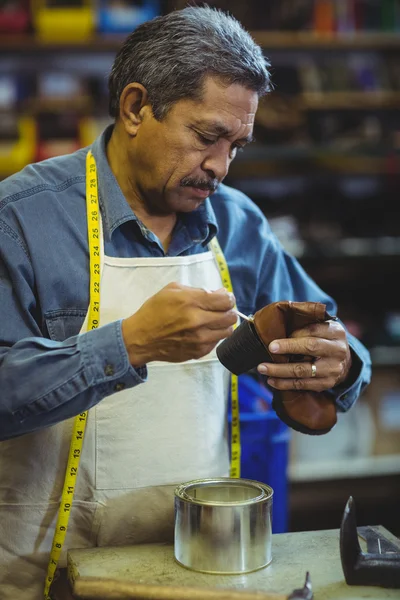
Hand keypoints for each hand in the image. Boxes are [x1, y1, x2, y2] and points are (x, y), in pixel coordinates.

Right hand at [122, 282, 236, 366]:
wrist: (141, 338)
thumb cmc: (154, 311)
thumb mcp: (172, 290)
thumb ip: (198, 290)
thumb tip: (219, 293)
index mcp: (191, 302)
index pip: (226, 300)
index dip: (228, 297)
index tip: (224, 298)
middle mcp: (198, 321)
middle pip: (230, 316)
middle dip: (227, 311)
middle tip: (218, 310)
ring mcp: (199, 339)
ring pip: (227, 331)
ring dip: (222, 325)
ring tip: (211, 321)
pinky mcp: (198, 352)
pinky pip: (216, 342)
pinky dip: (213, 336)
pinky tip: (201, 332)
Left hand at [257, 319, 351, 391]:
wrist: (344, 362)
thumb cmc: (324, 340)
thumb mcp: (322, 328)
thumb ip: (306, 324)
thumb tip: (277, 324)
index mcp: (335, 332)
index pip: (313, 330)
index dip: (294, 334)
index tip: (276, 338)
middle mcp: (337, 350)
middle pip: (311, 347)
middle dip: (288, 348)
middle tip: (269, 348)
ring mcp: (333, 369)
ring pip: (303, 370)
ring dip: (280, 370)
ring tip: (262, 368)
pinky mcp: (327, 384)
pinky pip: (303, 384)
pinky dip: (285, 384)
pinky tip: (272, 380)